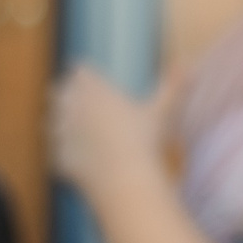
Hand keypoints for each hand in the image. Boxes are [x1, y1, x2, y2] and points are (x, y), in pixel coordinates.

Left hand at [49, 62, 167, 203]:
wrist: (124, 179)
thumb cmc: (143, 141)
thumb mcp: (161, 111)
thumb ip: (173, 86)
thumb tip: (190, 63)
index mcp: (93, 89)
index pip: (79, 71)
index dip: (85, 75)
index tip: (90, 79)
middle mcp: (71, 106)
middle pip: (59, 91)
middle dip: (67, 96)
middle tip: (83, 106)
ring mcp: (61, 132)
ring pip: (52, 121)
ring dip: (61, 125)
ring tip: (78, 132)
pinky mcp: (57, 156)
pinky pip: (56, 153)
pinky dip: (65, 155)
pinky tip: (81, 161)